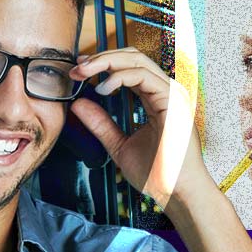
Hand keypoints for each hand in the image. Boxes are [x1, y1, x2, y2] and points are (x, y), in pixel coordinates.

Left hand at [69, 47, 209, 208]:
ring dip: (106, 62)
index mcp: (155, 99)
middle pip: (133, 58)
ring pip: (139, 61)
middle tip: (76, 67)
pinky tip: (102, 89)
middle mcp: (165, 93)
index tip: (78, 70)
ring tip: (83, 73)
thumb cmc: (155, 173)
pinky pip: (145, 78)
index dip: (102, 64)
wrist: (174, 193)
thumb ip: (100, 124)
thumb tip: (78, 103)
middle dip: (101, 58)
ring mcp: (172, 96)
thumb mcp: (118, 144)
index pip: (129, 68)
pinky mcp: (174, 102)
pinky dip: (120, 77)